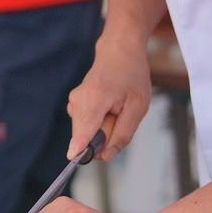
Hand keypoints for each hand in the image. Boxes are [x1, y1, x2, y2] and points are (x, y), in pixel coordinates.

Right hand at [67, 37, 152, 162]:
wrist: (118, 51)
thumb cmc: (131, 75)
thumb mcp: (138, 107)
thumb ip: (123, 134)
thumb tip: (105, 156)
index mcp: (95, 99)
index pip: (82, 133)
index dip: (81, 151)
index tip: (77, 161)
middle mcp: (78, 100)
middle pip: (85, 137)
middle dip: (103, 137)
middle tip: (119, 117)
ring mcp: (73, 102)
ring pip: (85, 132)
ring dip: (101, 129)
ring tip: (115, 108)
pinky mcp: (73, 104)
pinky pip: (84, 125)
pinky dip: (97, 122)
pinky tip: (107, 107)